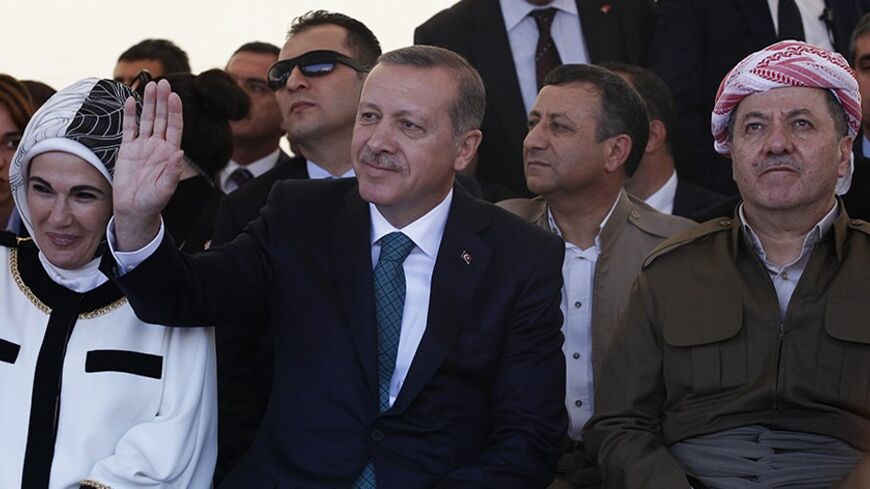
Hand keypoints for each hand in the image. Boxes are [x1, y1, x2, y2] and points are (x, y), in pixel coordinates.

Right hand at [113, 79, 183, 250]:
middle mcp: (158, 147)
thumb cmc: (153, 202)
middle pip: (161, 119)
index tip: (174, 96)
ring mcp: (143, 146)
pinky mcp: (127, 150)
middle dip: (162, 101)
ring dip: (148, 103)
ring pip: (146, 120)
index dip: (175, 112)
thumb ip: (172, 172)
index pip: (174, 128)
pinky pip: (129, 129)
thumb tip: (179, 154)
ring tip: (150, 85)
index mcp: (170, 154)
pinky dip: (129, 115)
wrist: (133, 210)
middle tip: (163, 83)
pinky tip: (131, 101)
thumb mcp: (165, 189)